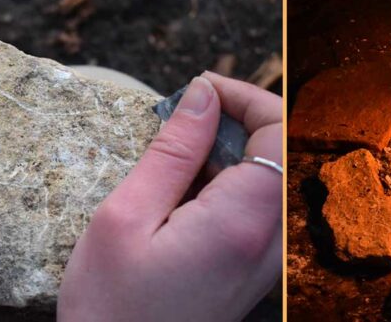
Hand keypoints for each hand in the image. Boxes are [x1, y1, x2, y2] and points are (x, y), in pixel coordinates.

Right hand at [58, 72, 282, 321]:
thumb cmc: (110, 307)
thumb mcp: (125, 217)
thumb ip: (173, 150)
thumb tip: (203, 94)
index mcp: (243, 219)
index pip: (278, 127)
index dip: (244, 95)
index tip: (199, 90)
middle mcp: (271, 240)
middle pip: (279, 150)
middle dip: (233, 124)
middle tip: (174, 129)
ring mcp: (269, 260)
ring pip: (269, 178)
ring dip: (227, 158)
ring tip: (169, 174)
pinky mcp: (257, 272)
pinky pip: (259, 210)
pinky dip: (227, 189)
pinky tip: (181, 206)